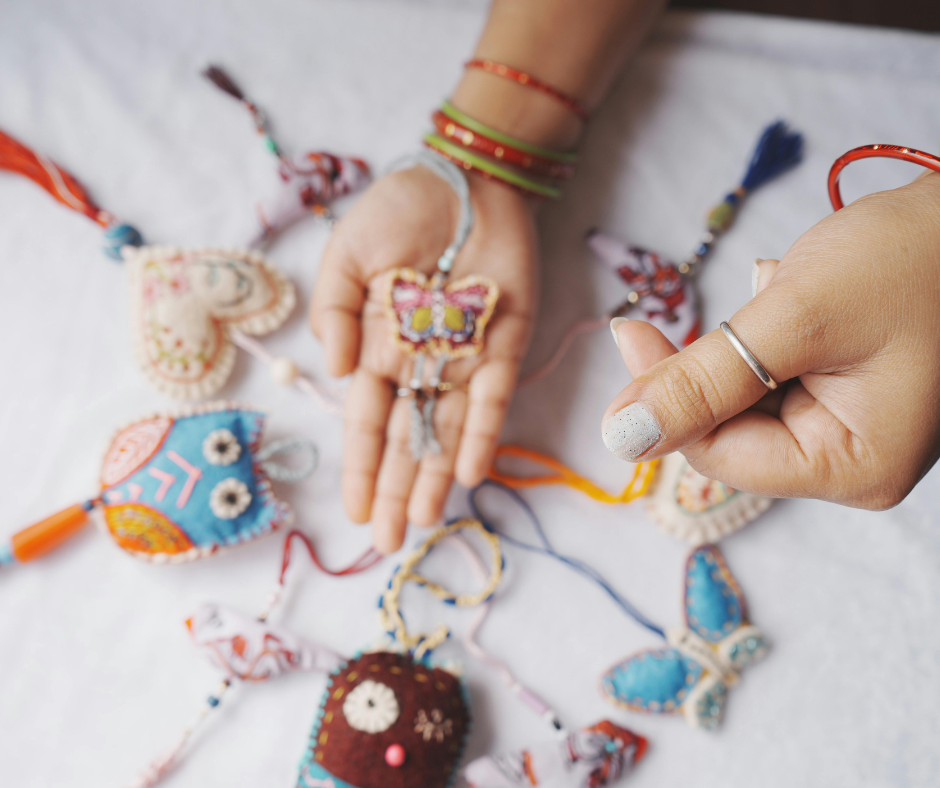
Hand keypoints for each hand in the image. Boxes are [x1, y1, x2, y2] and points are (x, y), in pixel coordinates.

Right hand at [310, 165, 536, 551]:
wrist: (466, 178)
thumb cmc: (400, 210)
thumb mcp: (345, 254)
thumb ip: (332, 311)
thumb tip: (333, 372)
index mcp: (377, 345)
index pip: (367, 419)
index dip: (361, 466)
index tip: (355, 511)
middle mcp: (420, 362)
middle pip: (408, 436)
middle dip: (396, 488)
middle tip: (389, 540)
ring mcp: (463, 358)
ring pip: (449, 429)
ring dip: (436, 475)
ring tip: (425, 522)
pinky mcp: (504, 344)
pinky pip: (493, 398)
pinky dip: (482, 433)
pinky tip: (470, 473)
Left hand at [603, 173, 939, 508]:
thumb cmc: (913, 258)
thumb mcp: (798, 317)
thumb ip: (703, 381)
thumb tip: (621, 437)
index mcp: (854, 468)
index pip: (718, 455)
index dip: (665, 401)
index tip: (631, 331)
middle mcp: (851, 462)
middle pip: (729, 429)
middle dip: (722, 360)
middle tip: (757, 300)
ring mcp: (848, 429)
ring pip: (743, 397)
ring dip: (749, 339)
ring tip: (801, 293)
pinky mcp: (841, 395)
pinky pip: (769, 374)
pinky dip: (768, 332)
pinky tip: (808, 295)